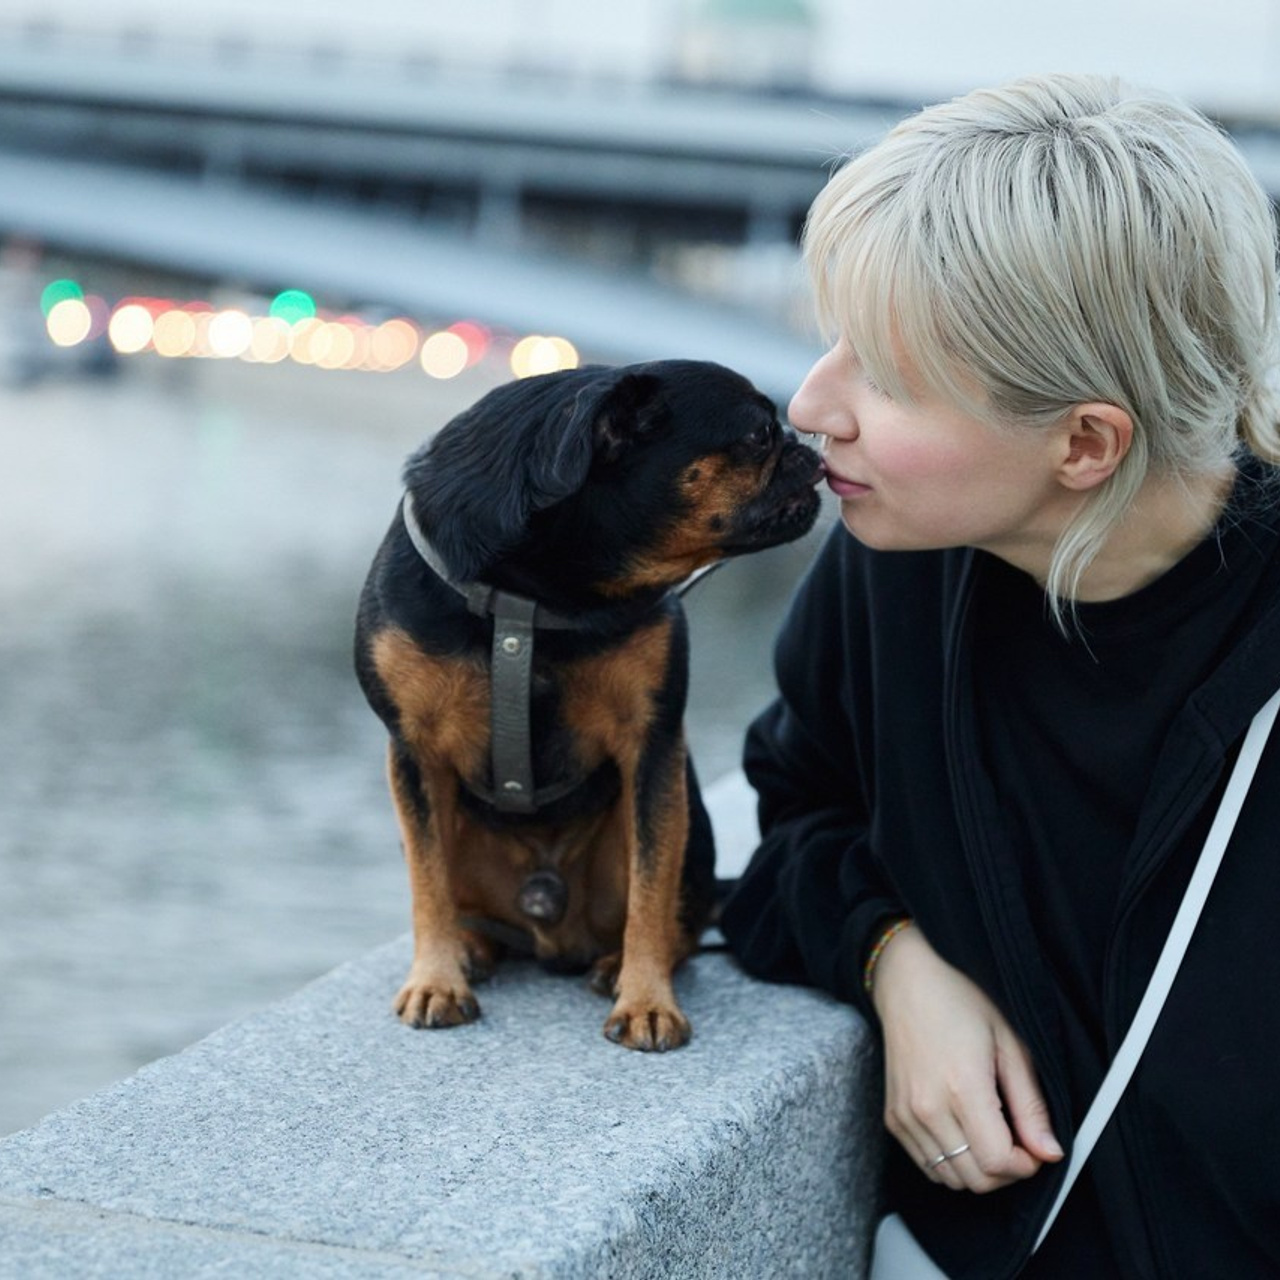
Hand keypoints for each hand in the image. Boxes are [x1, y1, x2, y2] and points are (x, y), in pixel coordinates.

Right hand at [871, 924, 1063, 1192]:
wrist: (906, 984)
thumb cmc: (959, 1003)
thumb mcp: (1009, 1043)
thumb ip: (1030, 1104)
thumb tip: (1049, 1152)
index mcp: (962, 1086)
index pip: (998, 1162)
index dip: (1026, 1165)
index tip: (1034, 1149)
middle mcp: (928, 1107)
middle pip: (976, 1178)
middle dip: (1006, 1171)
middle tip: (1016, 1143)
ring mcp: (906, 1115)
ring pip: (951, 1179)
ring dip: (978, 1170)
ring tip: (989, 1136)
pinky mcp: (893, 1118)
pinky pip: (928, 1165)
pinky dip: (951, 1162)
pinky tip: (963, 1132)